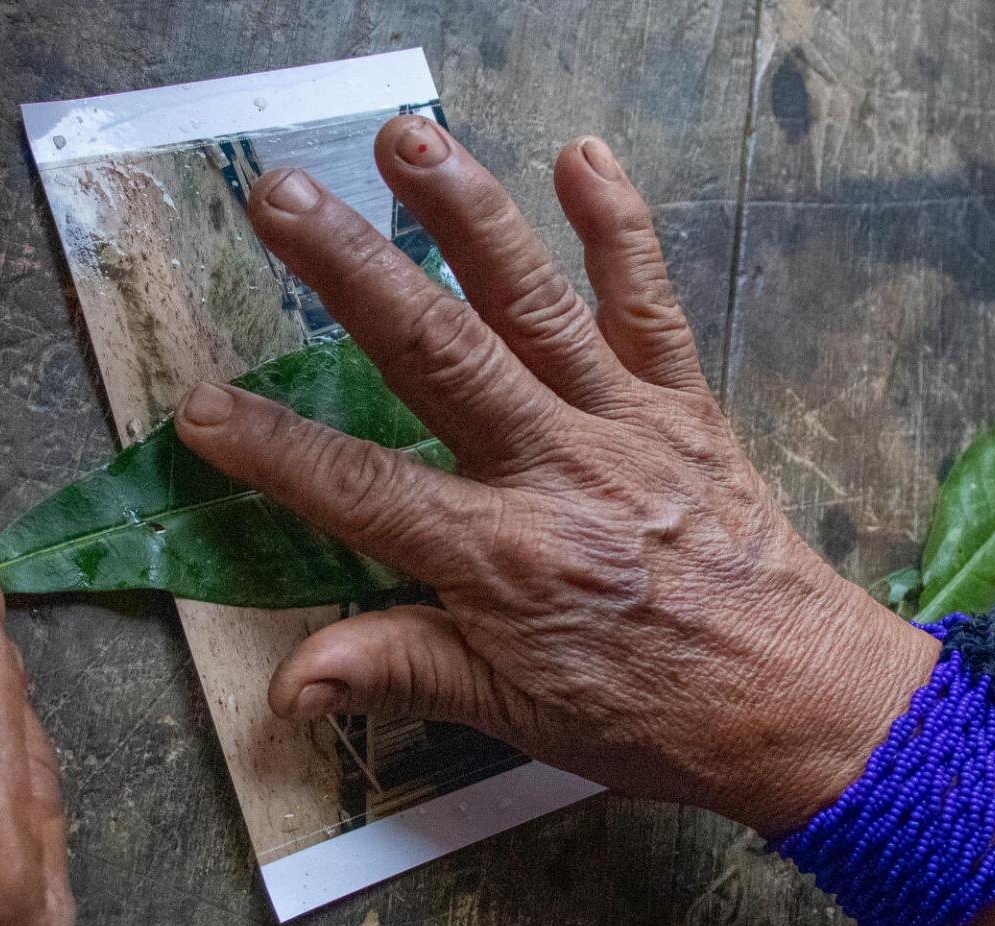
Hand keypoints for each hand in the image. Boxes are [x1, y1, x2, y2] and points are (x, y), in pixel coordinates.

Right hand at [176, 119, 937, 833]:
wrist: (797, 701)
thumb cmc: (652, 716)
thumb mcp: (515, 716)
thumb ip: (401, 674)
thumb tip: (287, 686)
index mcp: (505, 562)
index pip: (364, 492)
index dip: (273, 450)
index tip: (198, 404)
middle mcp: (557, 475)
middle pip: (437, 357)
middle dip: (352, 272)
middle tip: (281, 198)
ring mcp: (624, 427)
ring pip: (531, 306)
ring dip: (467, 215)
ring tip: (407, 141)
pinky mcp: (682, 403)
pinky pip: (648, 303)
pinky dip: (618, 227)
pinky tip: (580, 153)